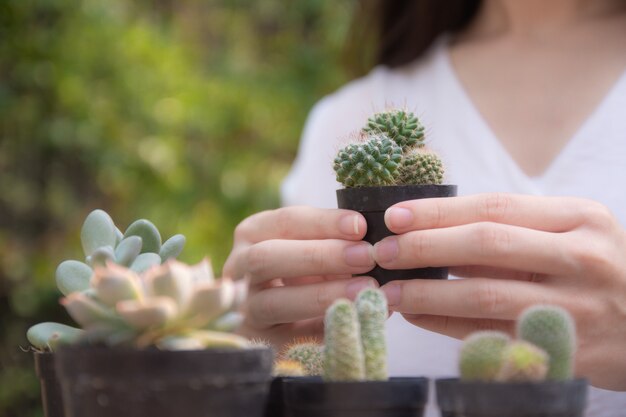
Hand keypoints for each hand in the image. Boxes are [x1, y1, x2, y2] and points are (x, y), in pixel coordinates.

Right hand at [223, 206, 376, 347]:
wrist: (285, 319)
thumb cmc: (307, 271)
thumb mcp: (314, 248)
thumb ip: (336, 240)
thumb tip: (375, 239)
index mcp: (253, 234)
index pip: (285, 221)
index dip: (323, 222)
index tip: (360, 226)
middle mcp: (238, 269)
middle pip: (268, 257)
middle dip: (321, 256)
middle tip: (366, 256)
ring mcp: (243, 308)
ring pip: (273, 302)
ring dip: (323, 294)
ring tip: (364, 289)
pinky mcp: (257, 343)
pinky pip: (288, 337)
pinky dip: (324, 328)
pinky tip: (356, 319)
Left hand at [374, 193, 625, 389]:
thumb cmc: (596, 270)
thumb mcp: (568, 236)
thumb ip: (510, 231)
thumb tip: (430, 231)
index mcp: (579, 217)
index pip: (494, 206)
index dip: (438, 211)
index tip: (395, 216)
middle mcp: (580, 257)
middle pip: (485, 244)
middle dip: (424, 246)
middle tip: (382, 251)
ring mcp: (575, 308)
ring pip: (484, 295)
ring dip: (427, 292)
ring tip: (390, 290)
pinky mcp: (563, 350)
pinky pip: (491, 335)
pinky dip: (447, 326)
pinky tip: (418, 316)